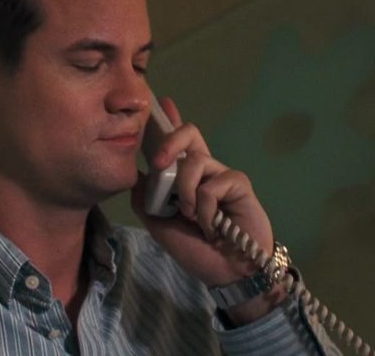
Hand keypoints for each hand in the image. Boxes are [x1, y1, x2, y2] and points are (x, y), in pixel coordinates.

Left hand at [131, 97, 285, 323]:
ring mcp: (221, 175)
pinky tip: (212, 226)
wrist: (227, 272)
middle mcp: (203, 171)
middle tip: (159, 163)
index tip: (163, 101)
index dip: (169, 120)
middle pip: (189, 134)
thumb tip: (135, 175)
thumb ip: (146, 201)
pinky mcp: (238, 184)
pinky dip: (206, 208)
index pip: (175, 143)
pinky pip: (213, 184)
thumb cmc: (196, 250)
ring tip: (191, 218)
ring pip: (196, 162)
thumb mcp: (160, 226)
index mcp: (184, 178)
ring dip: (186, 193)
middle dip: (171, 142)